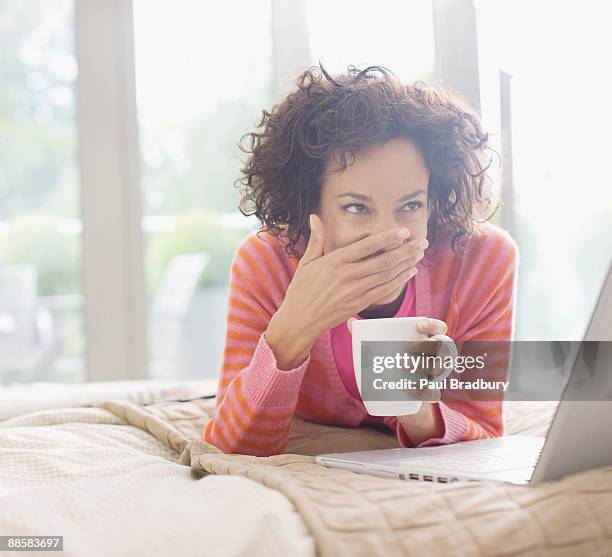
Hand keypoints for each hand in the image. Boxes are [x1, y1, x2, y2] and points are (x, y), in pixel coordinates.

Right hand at [269, 214, 427, 363]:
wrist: (299, 320)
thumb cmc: (301, 290)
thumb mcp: (306, 262)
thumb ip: (316, 239)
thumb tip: (314, 216)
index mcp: (334, 261)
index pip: (366, 246)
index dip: (387, 238)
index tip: (403, 231)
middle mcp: (347, 276)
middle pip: (383, 261)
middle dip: (405, 250)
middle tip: (421, 242)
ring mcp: (355, 291)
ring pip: (387, 275)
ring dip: (406, 264)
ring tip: (419, 254)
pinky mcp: (359, 304)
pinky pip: (383, 291)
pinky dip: (398, 281)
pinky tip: (409, 272)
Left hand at [347, 317, 459, 436]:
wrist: (400, 393)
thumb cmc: (393, 361)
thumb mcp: (382, 348)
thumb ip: (367, 335)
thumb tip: (349, 321)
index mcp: (427, 340)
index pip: (438, 328)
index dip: (433, 325)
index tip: (419, 326)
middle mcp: (436, 356)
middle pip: (443, 346)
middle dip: (428, 346)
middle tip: (407, 349)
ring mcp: (436, 374)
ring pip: (440, 367)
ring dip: (426, 366)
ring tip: (404, 366)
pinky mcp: (431, 391)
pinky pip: (434, 392)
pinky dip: (425, 391)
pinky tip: (412, 390)